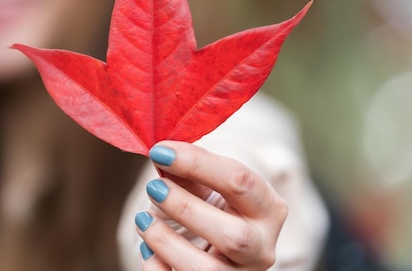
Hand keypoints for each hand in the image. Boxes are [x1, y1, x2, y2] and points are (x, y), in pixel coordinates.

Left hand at [134, 141, 287, 270]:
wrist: (219, 245)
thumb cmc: (213, 207)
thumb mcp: (209, 185)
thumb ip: (187, 170)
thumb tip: (160, 153)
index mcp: (268, 209)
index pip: (240, 182)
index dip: (198, 163)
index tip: (160, 151)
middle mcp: (262, 249)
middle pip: (234, 236)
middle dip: (186, 209)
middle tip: (153, 187)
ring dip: (167, 242)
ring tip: (143, 219)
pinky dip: (157, 267)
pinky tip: (146, 247)